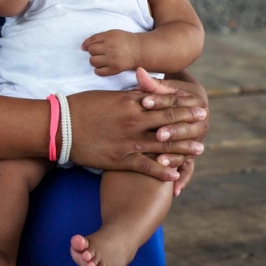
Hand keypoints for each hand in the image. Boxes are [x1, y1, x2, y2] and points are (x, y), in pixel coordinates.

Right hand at [66, 79, 206, 181]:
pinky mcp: (120, 159)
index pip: (162, 100)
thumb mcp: (106, 95)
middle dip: (188, 120)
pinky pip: (147, 166)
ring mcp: (128, 140)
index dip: (181, 102)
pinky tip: (175, 174)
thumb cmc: (80, 107)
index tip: (195, 103)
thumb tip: (143, 91)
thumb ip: (128, 95)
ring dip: (183, 148)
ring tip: (199, 149)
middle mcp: (133, 119)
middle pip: (168, 119)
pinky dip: (163, 171)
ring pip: (163, 144)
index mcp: (129, 101)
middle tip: (205, 121)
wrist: (59, 126)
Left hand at [82, 29, 139, 75]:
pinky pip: (98, 72)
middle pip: (91, 51)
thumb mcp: (111, 33)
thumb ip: (97, 37)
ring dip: (95, 60)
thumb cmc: (123, 41)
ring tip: (101, 59)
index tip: (89, 47)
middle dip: (93, 51)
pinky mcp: (115, 69)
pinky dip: (98, 70)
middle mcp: (110, 48)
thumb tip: (82, 47)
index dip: (88, 44)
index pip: (91, 41)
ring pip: (93, 61)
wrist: (138, 50)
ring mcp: (112, 59)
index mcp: (109, 37)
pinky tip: (103, 66)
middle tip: (100, 52)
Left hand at [137, 68, 209, 194]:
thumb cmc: (173, 93)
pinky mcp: (190, 154)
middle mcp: (198, 124)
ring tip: (161, 161)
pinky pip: (187, 168)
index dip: (160, 101)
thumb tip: (139, 71)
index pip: (174, 102)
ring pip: (185, 151)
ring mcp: (194, 141)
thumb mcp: (165, 88)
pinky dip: (181, 179)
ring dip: (175, 157)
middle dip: (171, 131)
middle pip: (183, 128)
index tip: (144, 101)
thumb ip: (153, 84)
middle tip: (158, 134)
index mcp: (193, 103)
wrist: (193, 103)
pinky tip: (174, 190)